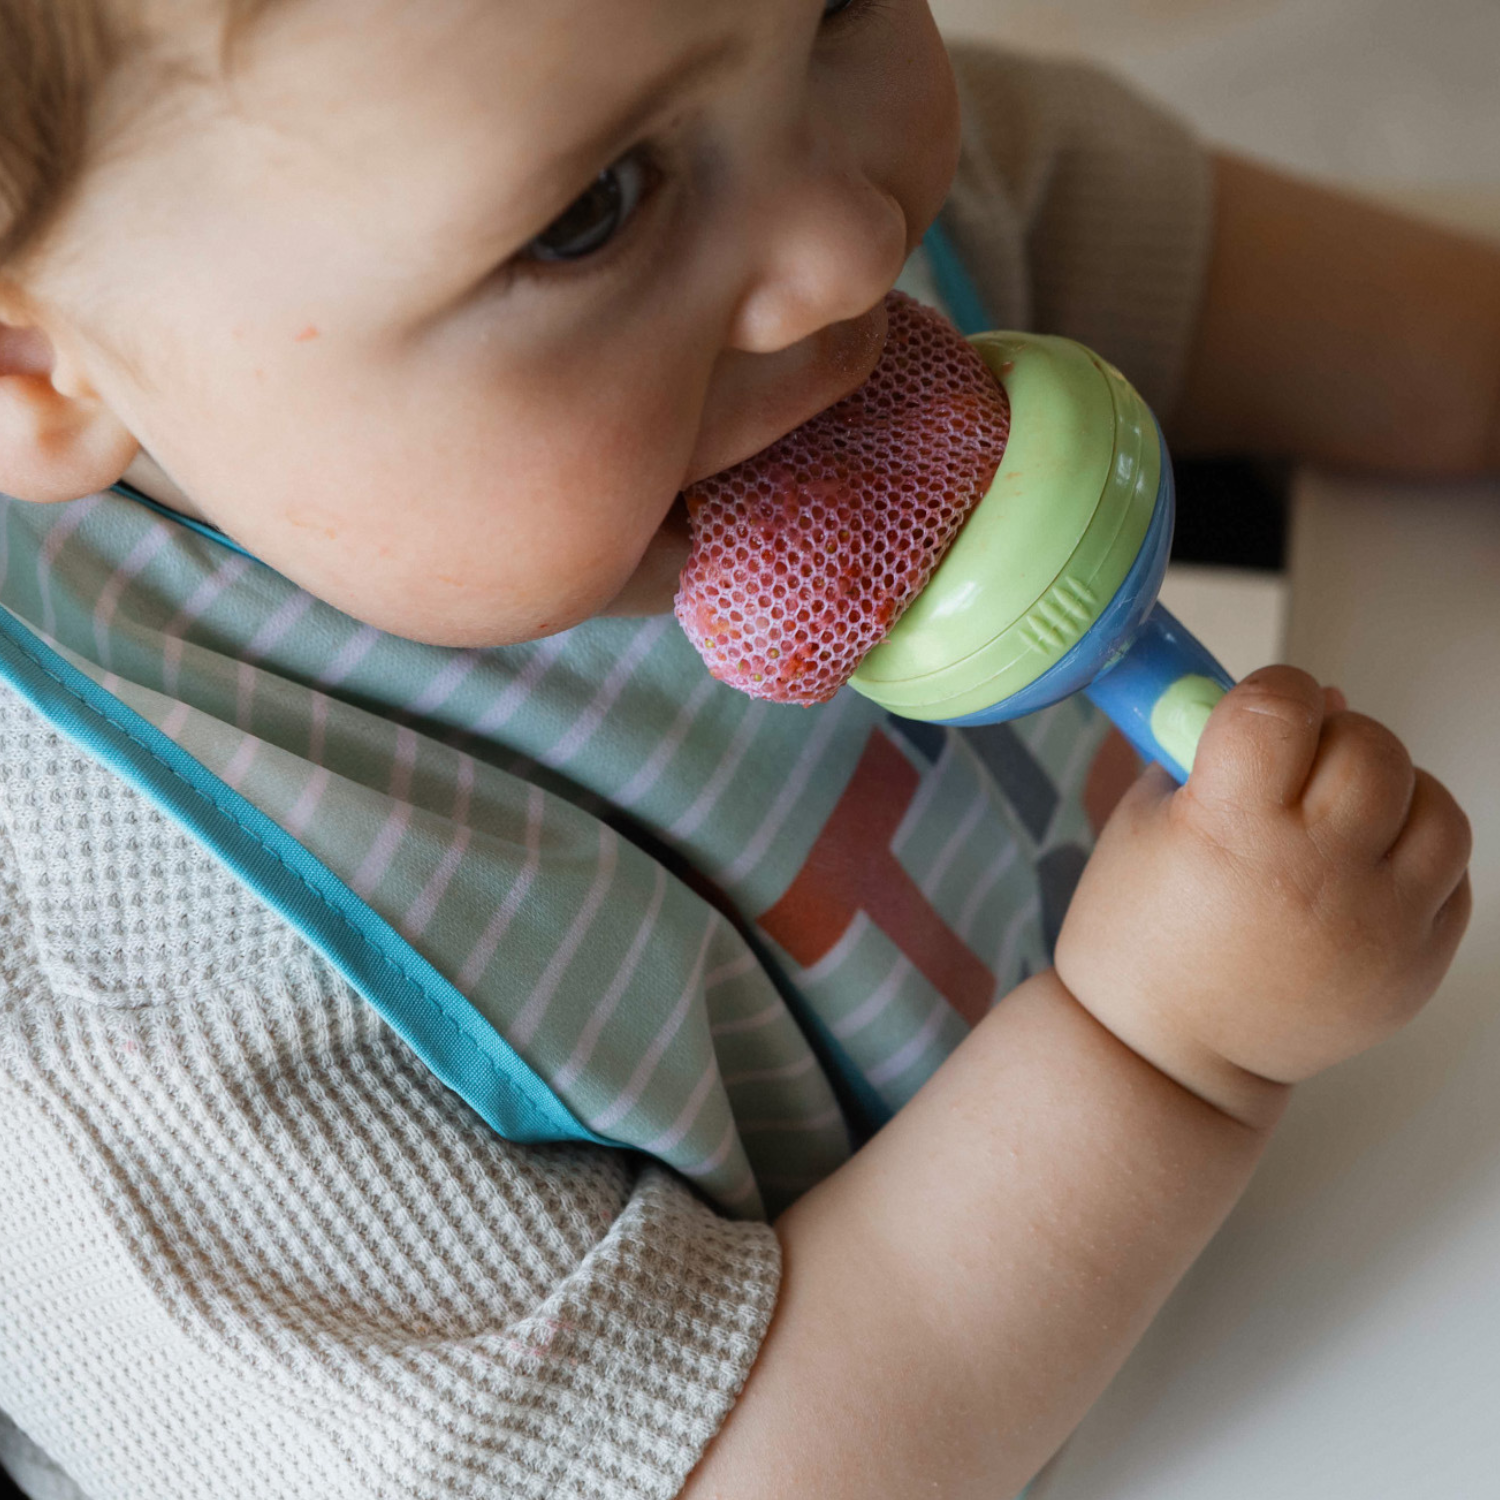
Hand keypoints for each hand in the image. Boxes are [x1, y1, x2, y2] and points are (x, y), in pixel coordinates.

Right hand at [1055, 666, 1472, 1124]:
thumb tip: (1319, 698)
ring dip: (1393, 791)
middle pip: (1371, 747)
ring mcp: (1375, 926)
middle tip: (1302, 761)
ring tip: (1343, 814)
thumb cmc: (1138, 939)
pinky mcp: (1414, 968)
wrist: (1164, 1057)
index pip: (1282, 706)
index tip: (1266, 702)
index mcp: (1228, 832)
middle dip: (1337, 734)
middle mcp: (1313, 875)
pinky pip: (1452, 876)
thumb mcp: (1142, 822)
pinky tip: (1362, 868)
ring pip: (1435, 807)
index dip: (1275, 688)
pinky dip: (1416, 856)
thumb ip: (1214, 749)